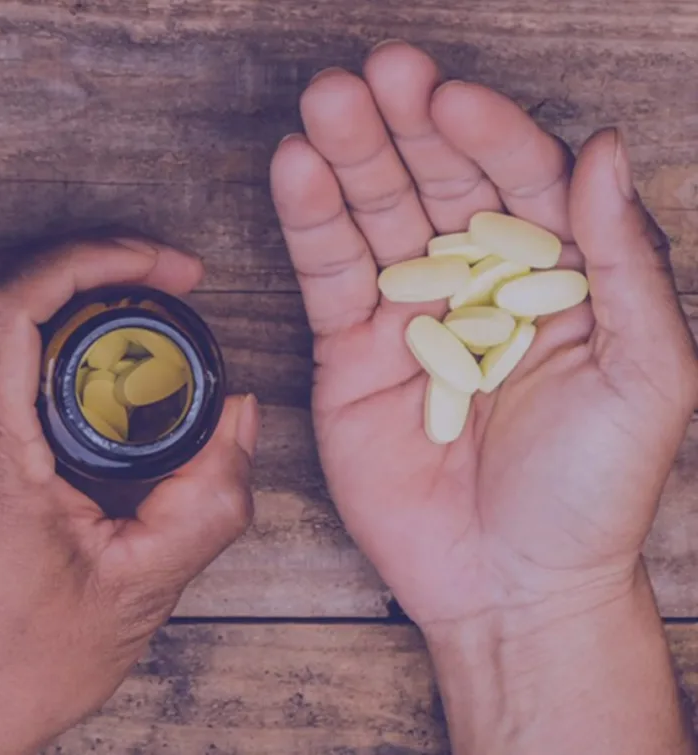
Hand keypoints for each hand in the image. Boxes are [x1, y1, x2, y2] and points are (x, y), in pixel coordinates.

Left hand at [0, 237, 258, 754]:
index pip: (9, 300)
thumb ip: (208, 499)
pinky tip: (64, 380)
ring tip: (119, 324)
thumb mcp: (136, 593)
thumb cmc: (6, 675)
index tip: (162, 267)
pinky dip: (11, 343)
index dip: (92, 258)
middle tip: (152, 285)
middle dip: (77, 266)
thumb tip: (238, 419)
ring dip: (43, 301)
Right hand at [270, 41, 696, 752]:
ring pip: (375, 217)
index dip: (485, 134)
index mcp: (554, 278)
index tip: (449, 95)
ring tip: (325, 102)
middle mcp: (477, 283)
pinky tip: (297, 171)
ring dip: (348, 157)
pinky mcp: (347, 353)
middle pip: (437, 185)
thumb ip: (623, 261)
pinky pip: (328, 276)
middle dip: (405, 127)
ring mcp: (407, 315)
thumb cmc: (592, 493)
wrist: (512, 586)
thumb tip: (605, 148)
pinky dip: (310, 223)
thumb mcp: (649, 375)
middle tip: (372, 74)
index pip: (518, 182)